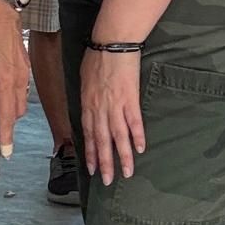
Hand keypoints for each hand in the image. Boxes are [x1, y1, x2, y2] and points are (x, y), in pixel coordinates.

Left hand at [0, 0, 28, 153]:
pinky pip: (21, 87)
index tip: (6, 152)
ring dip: (10, 108)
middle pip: (16, 111)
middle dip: (7, 123)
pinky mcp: (24, 64)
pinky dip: (13, 94)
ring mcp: (24, 72)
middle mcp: (20, 80)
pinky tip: (0, 88)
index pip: (7, 117)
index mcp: (7, 82)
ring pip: (20, 100)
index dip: (6, 136)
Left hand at [80, 47, 144, 184]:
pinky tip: (140, 150)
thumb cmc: (96, 58)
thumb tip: (90, 109)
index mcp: (87, 103)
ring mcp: (115, 104)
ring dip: (122, 156)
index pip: (87, 133)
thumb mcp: (84, 79)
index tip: (91, 168)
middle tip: (106, 181)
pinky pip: (134, 122)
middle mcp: (99, 108)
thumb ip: (88, 97)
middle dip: (104, 162)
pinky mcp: (129, 98)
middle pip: (102, 140)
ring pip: (118, 136)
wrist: (111, 43)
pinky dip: (137, 136)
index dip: (90, 152)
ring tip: (126, 173)